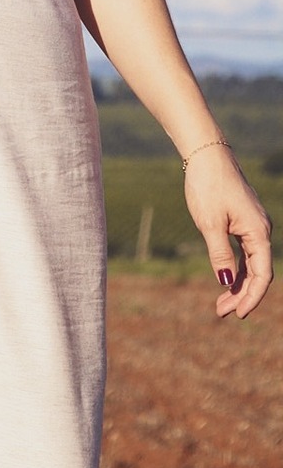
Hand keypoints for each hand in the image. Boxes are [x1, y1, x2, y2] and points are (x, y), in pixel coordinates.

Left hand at [183, 144, 272, 318]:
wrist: (205, 154)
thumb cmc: (207, 185)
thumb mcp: (209, 223)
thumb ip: (220, 254)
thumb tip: (227, 282)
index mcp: (259, 232)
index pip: (262, 275)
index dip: (251, 297)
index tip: (237, 313)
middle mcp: (261, 229)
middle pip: (257, 272)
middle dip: (242, 294)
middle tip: (221, 312)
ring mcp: (252, 224)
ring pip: (251, 262)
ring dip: (237, 283)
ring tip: (220, 303)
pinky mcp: (242, 219)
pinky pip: (244, 250)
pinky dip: (235, 266)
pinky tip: (225, 278)